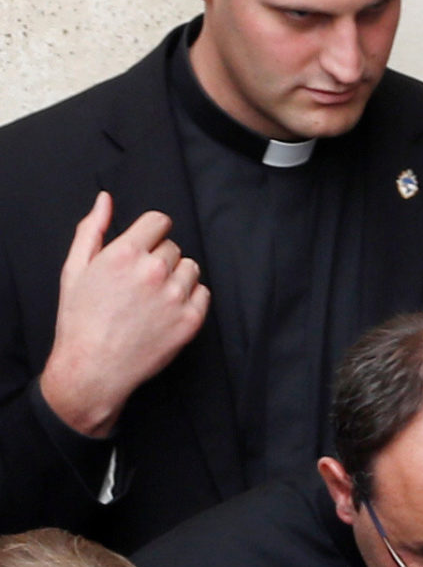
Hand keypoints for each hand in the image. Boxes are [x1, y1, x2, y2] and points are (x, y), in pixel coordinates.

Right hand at [38, 192, 210, 437]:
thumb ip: (92, 229)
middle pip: (173, 247)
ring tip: (153, 296)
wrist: (94, 367)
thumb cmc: (80, 318)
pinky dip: (190, 298)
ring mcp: (176, 297)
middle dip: (159, 258)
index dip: (151, 232)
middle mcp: (154, 271)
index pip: (159, 221)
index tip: (145, 245)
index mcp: (126, 253)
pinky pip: (204, 293)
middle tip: (140, 281)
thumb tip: (105, 200)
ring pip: (191, 268)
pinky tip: (167, 310)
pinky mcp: (191, 320)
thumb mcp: (75, 268)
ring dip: (177, 276)